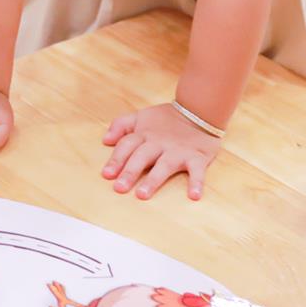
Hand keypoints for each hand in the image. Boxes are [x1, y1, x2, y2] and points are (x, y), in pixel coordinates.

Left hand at [101, 102, 219, 198]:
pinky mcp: (198, 157)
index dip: (116, 159)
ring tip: (142, 195)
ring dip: (154, 179)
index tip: (107, 174)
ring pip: (164, 165)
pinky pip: (198, 171)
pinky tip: (193, 196)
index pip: (127, 145)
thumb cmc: (166, 120)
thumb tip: (105, 140)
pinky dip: (197, 182)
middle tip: (119, 188)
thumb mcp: (141, 117)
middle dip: (130, 171)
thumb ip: (121, 125)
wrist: (200, 110)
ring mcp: (178, 151)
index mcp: (144, 134)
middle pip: (142, 156)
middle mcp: (159, 143)